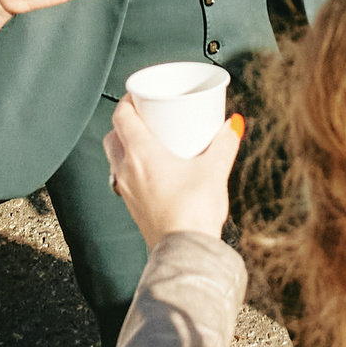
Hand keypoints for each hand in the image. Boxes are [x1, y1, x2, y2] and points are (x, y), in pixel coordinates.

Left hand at [104, 97, 242, 252]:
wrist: (185, 252)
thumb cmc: (193, 212)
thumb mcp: (214, 170)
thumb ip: (224, 143)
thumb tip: (232, 125)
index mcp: (141, 154)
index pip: (122, 117)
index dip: (128, 101)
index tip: (140, 95)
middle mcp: (127, 170)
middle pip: (113, 136)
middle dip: (125, 123)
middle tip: (147, 117)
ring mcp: (128, 191)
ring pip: (116, 159)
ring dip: (126, 146)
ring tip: (151, 143)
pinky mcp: (134, 208)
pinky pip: (125, 179)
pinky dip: (133, 168)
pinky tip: (156, 172)